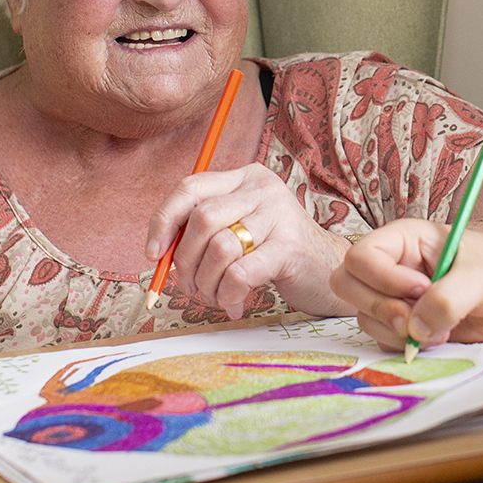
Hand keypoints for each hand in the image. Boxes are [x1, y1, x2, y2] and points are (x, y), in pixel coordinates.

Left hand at [147, 163, 349, 317]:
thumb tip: (158, 252)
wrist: (329, 269)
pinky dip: (227, 295)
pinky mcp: (289, 247)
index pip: (190, 187)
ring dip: (206, 282)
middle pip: (202, 218)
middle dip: (185, 260)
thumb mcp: (241, 228)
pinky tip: (233, 304)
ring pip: (219, 247)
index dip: (163, 221)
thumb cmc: (275, 252)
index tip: (153, 254)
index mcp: (245, 177)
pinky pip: (239, 273)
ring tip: (215, 297)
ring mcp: (279, 215)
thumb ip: (205, 231)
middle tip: (190, 286)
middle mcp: (262, 188)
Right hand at [330, 219, 482, 350]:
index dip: (383, 278)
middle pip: (347, 284)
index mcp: (404, 239)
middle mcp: (393, 266)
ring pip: (364, 316)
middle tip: (413, 319)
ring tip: (439, 328)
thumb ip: (448, 298)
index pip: (361, 256)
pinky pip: (383, 338)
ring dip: (395, 330)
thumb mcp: (480, 278)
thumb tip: (415, 328)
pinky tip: (438, 337)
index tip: (422, 289)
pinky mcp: (405, 323)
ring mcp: (395, 296)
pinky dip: (404, 344)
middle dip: (379, 307)